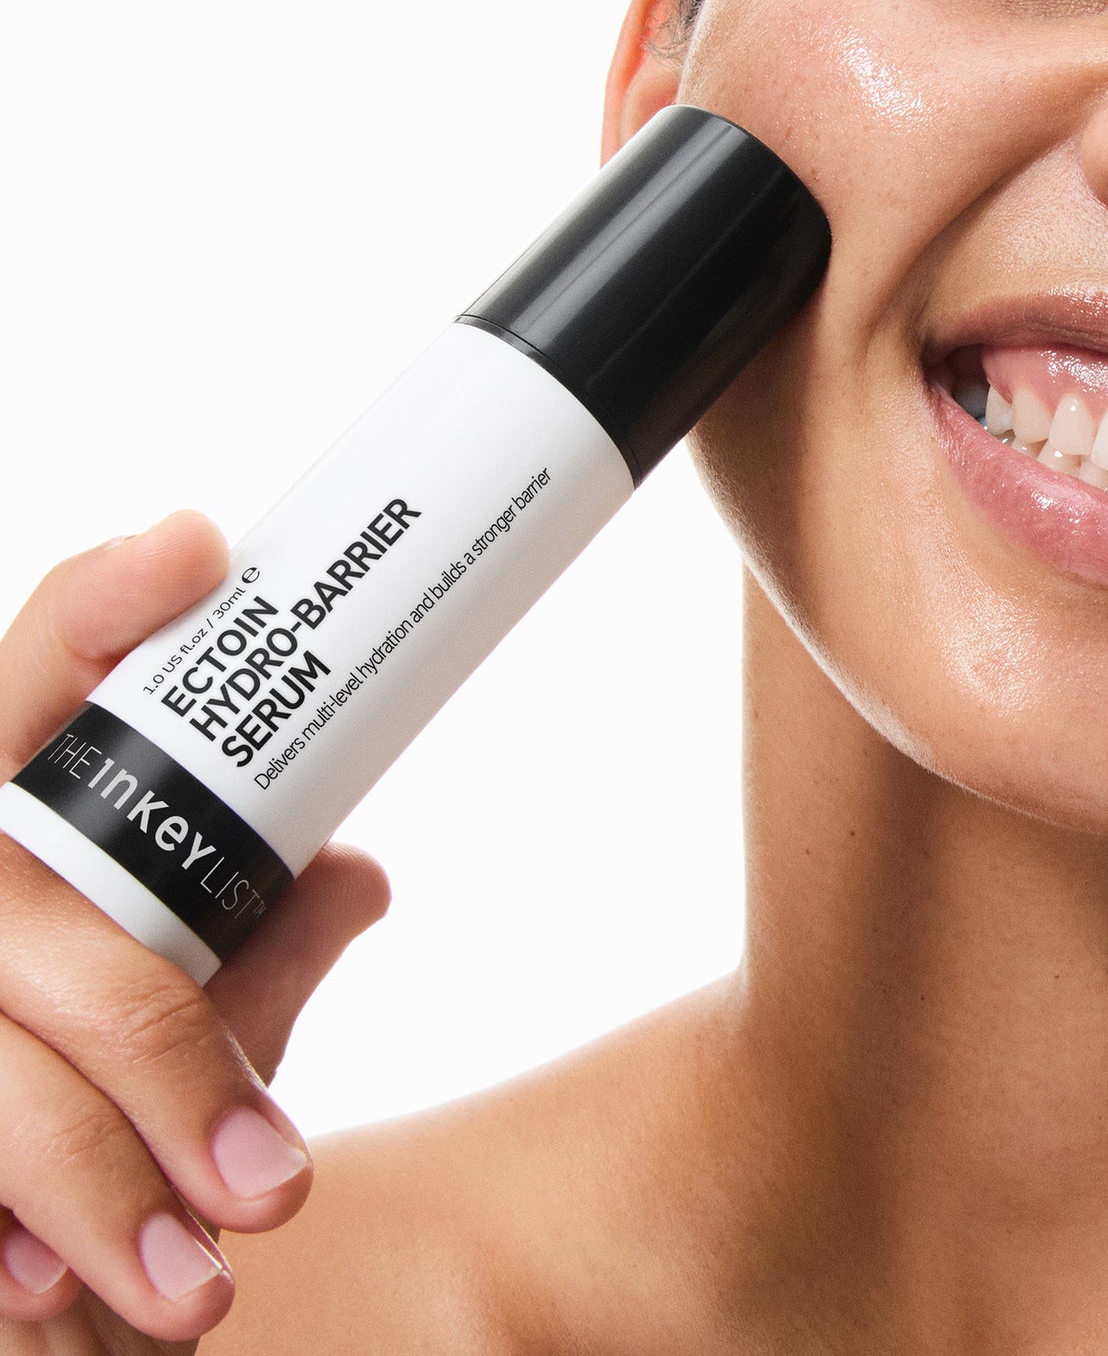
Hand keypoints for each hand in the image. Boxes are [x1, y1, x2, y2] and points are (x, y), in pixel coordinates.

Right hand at [0, 513, 389, 1350]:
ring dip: (96, 1194)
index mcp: (22, 803)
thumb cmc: (115, 1056)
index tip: (198, 543)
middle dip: (159, 1056)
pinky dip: (36, 1266)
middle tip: (277, 1180)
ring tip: (198, 1292)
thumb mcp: (198, 981)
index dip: (103, 604)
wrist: (36, 1194)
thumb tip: (359, 875)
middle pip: (39, 928)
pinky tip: (93, 1319)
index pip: (38, 663)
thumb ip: (261, 927)